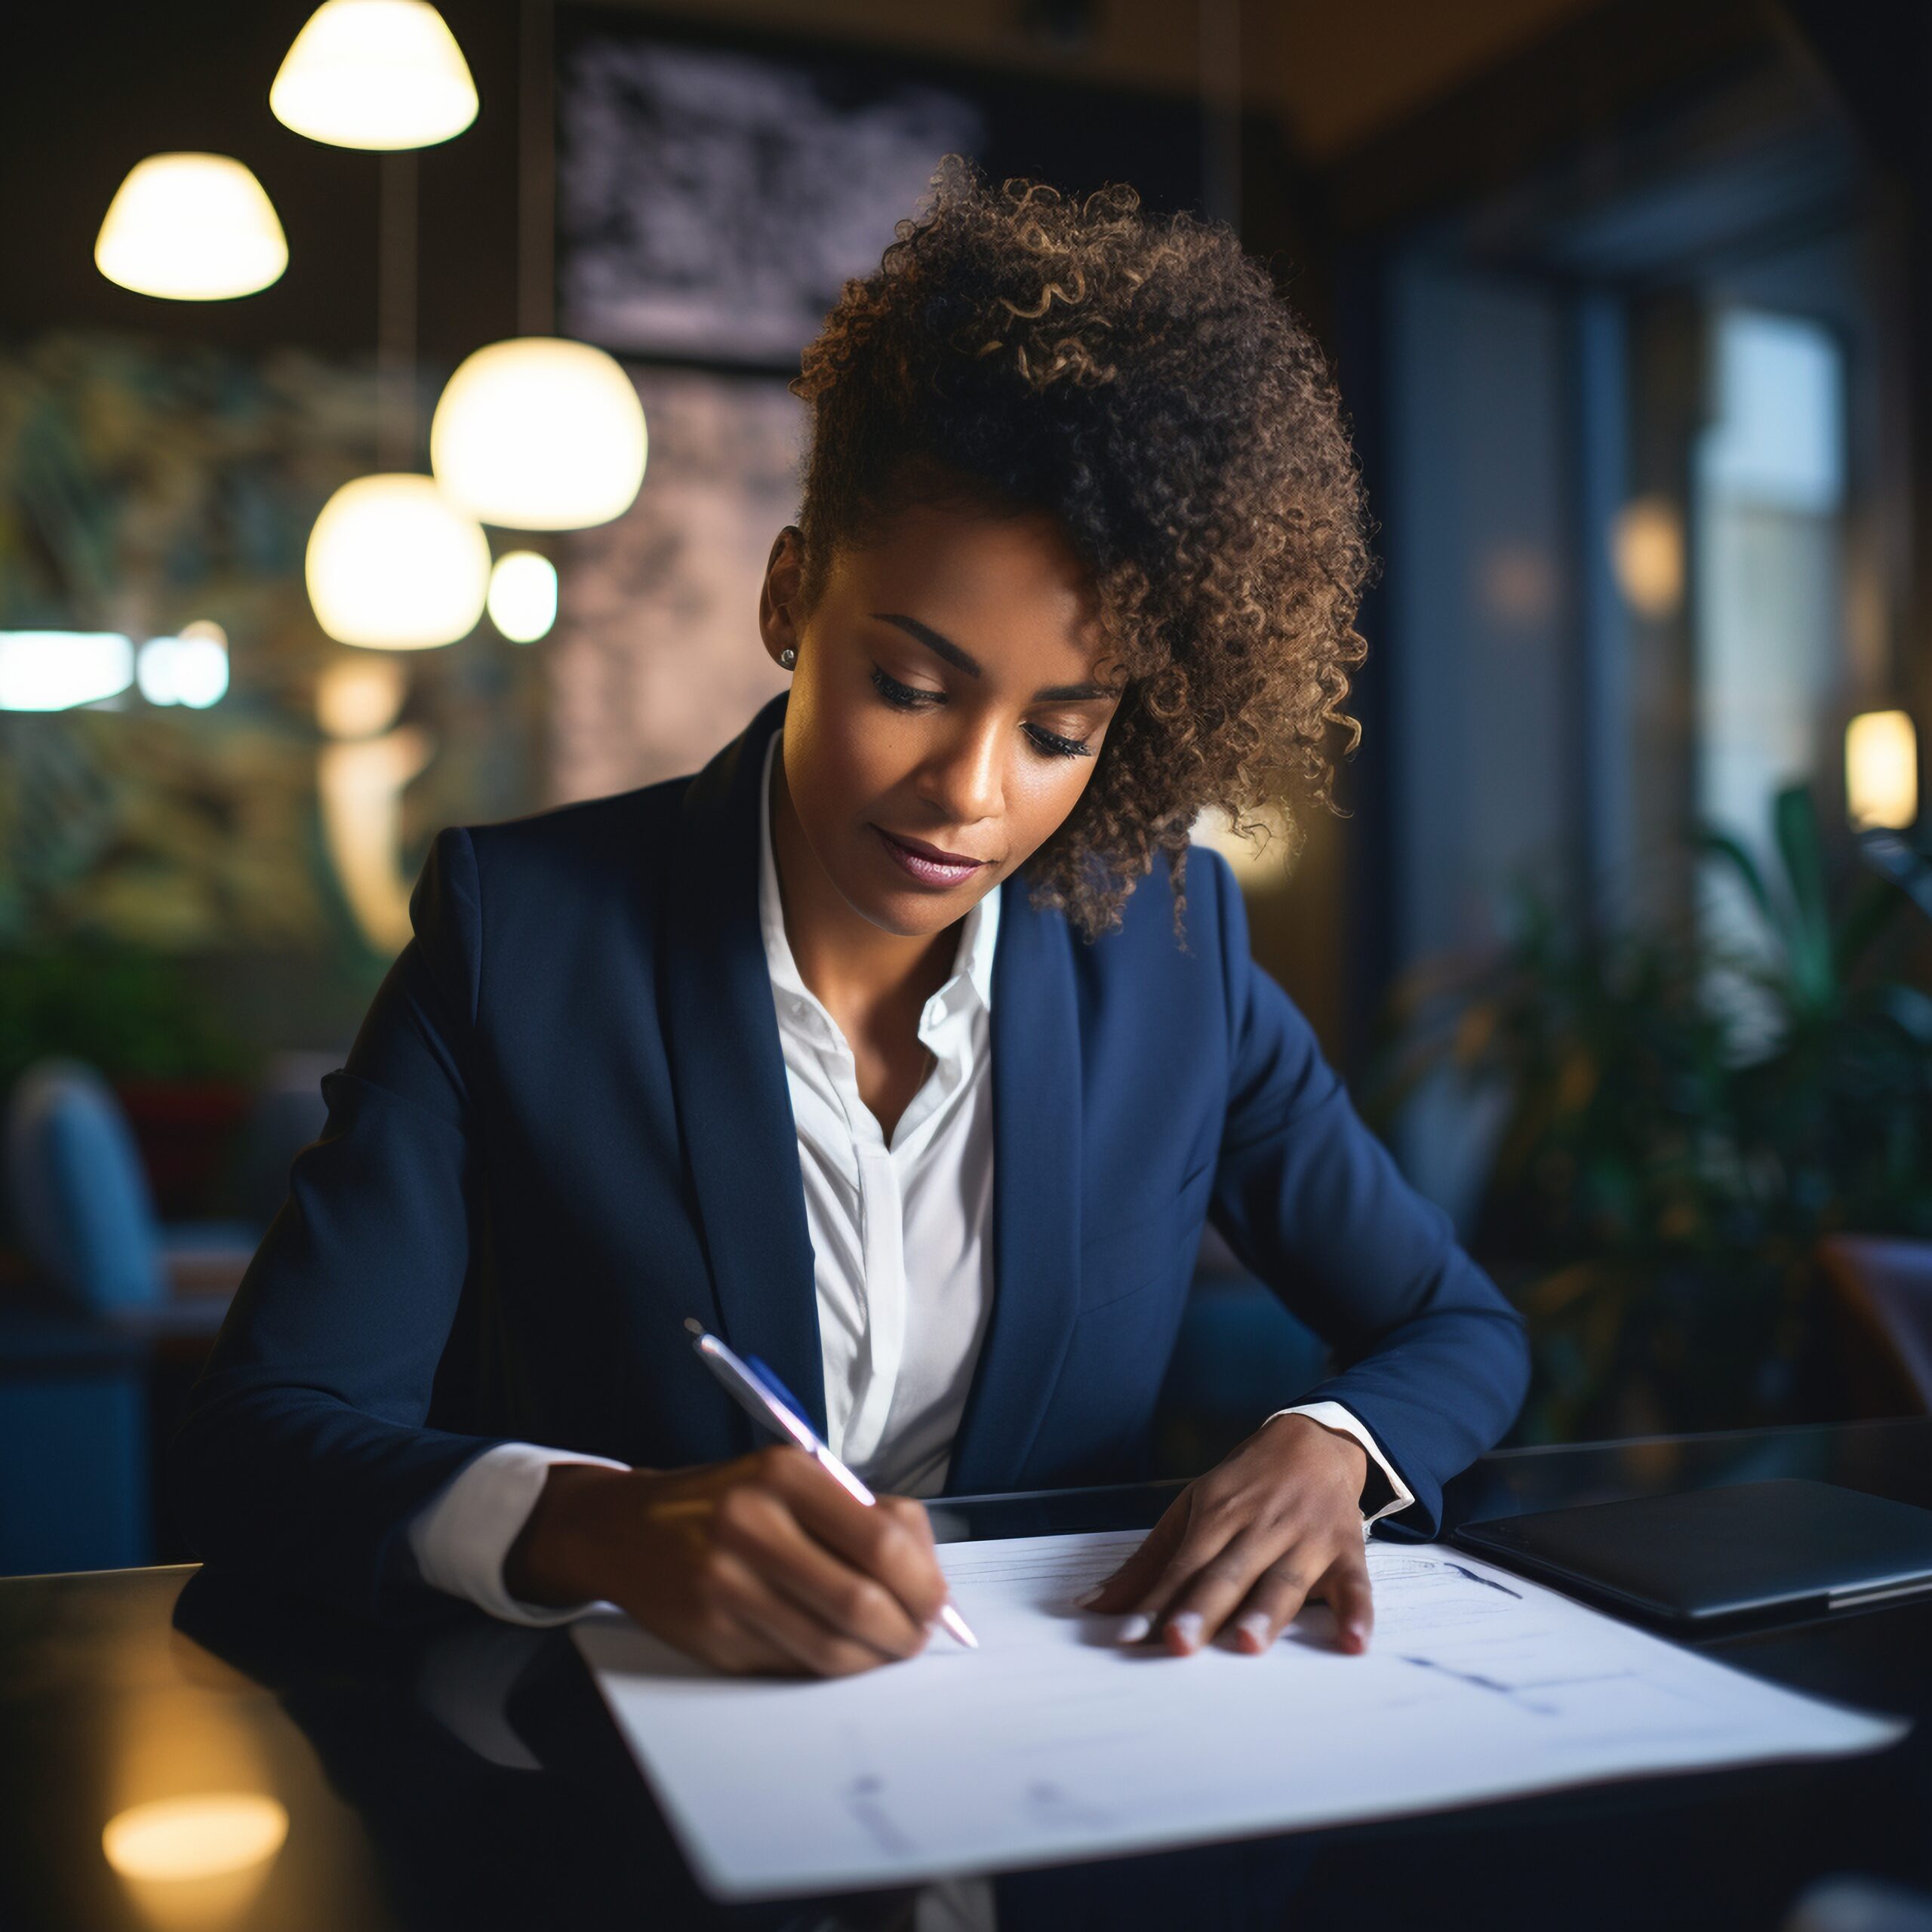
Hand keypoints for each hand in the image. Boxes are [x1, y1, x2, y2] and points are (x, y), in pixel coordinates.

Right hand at [504, 1447, 950, 1676]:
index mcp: (785, 1474)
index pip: (883, 1542)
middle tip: (918, 1635)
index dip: (924, 1584)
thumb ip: (864, 1514)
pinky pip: (793, 1665)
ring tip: (886, 1648)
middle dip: (907, 1631)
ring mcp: (727, 1585)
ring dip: (874, 1659)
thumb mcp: (793, 1477)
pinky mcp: (712, 1635)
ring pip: (831, 1648)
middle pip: (862, 1602)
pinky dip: (828, 1666)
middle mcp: (752, 1525)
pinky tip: (835, 1650)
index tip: (938, 1601)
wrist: (626, 1528)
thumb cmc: (730, 1501)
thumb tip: (929, 1576)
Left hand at [1076, 1412, 1372, 1656]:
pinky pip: (1354, 1585)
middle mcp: (1258, 1528)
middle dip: (1202, 1609)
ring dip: (1266, 1611)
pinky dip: (1357, 1612)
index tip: (1128, 1637)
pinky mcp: (1345, 1552)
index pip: (1182, 1565)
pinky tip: (1354, 1641)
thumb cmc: (1244, 1486)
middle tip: (1177, 1643)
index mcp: (1216, 1516)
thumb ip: (1147, 1563)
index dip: (1156, 1602)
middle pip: (1227, 1574)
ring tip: (1247, 1642)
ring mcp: (1304, 1540)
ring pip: (1283, 1580)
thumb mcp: (1191, 1509)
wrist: (1314, 1442)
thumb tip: (1094, 1606)